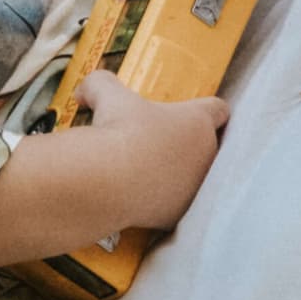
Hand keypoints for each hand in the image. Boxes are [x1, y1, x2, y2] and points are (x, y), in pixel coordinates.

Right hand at [73, 72, 229, 230]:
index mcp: (197, 121)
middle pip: (207, 145)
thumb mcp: (106, 94)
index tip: (193, 112)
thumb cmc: (116, 131)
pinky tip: (138, 195)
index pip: (218, 110)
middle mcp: (205, 155)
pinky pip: (172, 204)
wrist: (108, 181)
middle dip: (187, 144)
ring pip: (192, 178)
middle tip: (158, 142)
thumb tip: (82, 92)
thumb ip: (99, 84)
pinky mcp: (178, 215)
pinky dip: (159, 201)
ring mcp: (194, 188)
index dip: (207, 110)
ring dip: (175, 174)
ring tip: (146, 171)